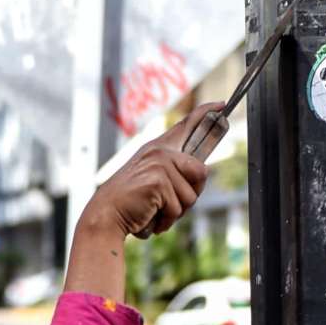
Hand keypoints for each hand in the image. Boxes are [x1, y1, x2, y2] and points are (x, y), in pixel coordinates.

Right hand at [82, 107, 215, 241]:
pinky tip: (151, 217)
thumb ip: (172, 172)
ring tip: (155, 211)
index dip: (205, 112)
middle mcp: (160, 151)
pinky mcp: (159, 181)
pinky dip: (166, 221)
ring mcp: (160, 164)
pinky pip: (178, 208)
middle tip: (168, 204)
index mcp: (157, 148)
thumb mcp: (150, 178)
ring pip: (191, 196)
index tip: (221, 103)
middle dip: (191, 194)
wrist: (105, 215)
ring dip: (175, 212)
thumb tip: (202, 174)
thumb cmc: (129, 202)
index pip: (186, 125)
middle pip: (201, 172)